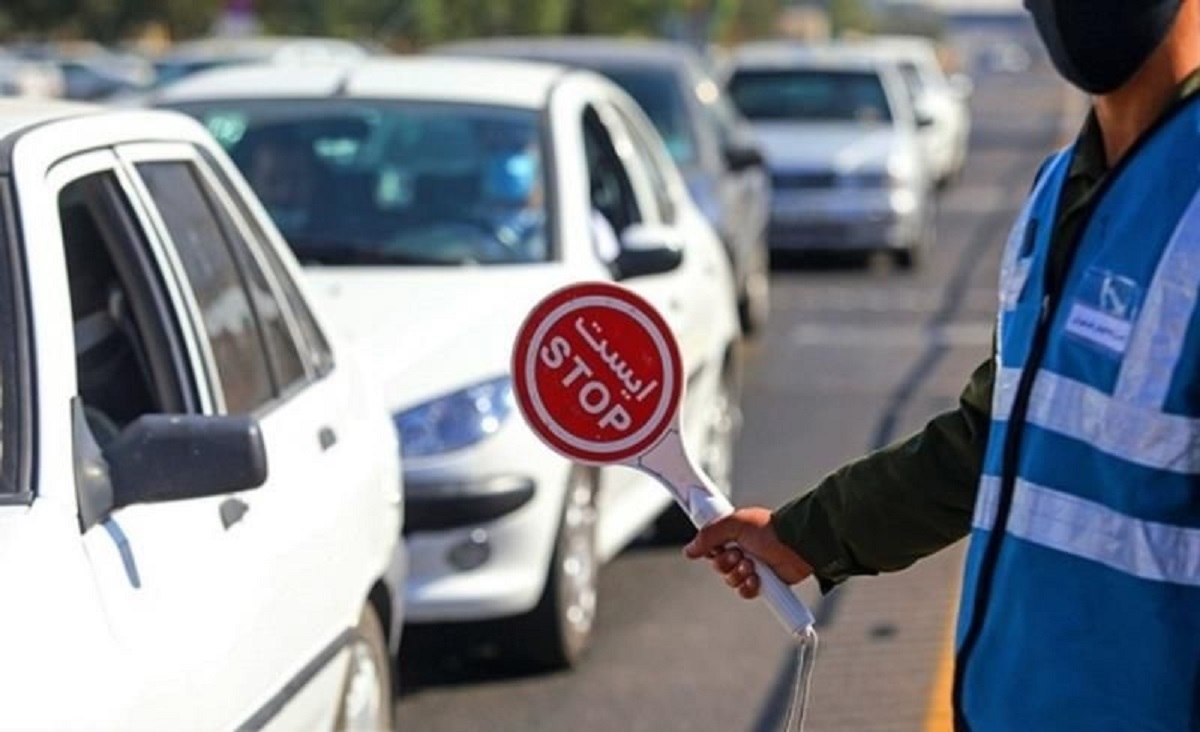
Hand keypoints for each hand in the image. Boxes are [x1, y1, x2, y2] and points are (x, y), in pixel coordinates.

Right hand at [683, 507, 813, 599]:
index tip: (718, 547)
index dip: (711, 550)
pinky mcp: (763, 583)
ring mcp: (752, 567)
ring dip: (738, 575)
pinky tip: (757, 579)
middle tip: (738, 555)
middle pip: (718, 566)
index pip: (711, 546)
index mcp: (734, 534)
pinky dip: (748, 587)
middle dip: (726, 563)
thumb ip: (708, 535)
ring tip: (751, 566)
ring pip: (730, 580)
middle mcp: (741, 550)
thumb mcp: (734, 524)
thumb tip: (688, 549)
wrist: (796, 545)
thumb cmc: (770, 529)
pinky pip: (745, 592)